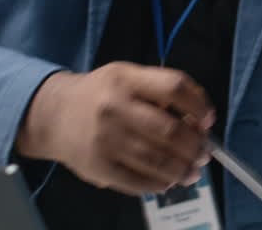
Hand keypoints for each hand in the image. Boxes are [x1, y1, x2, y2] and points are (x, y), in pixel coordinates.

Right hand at [15, 62, 214, 195]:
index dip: (199, 104)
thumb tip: (200, 119)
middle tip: (204, 153)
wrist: (53, 115)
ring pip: (157, 160)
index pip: (174, 87)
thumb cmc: (102, 95)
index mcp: (126, 79)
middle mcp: (115, 108)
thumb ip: (162, 89)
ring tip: (193, 171)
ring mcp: (106, 140)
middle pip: (170, 131)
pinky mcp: (99, 167)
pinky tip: (169, 180)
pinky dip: (160, 184)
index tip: (208, 119)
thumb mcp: (128, 77)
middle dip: (196, 146)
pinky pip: (138, 181)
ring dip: (183, 169)